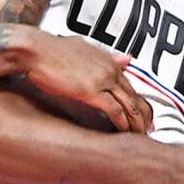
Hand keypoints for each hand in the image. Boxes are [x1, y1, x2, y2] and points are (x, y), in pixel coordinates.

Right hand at [21, 32, 151, 133]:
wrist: (36, 49)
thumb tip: (126, 58)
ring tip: (139, 134)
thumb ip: (107, 56)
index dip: (138, 101)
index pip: (130, 85)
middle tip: (148, 128)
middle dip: (144, 115)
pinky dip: (121, 122)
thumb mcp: (84, 48)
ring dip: (136, 122)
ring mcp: (102, 80)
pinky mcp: (91, 91)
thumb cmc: (52, 50)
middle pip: (134, 96)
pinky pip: (114, 110)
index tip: (143, 114)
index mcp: (108, 60)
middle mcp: (110, 69)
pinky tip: (123, 130)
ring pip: (128, 105)